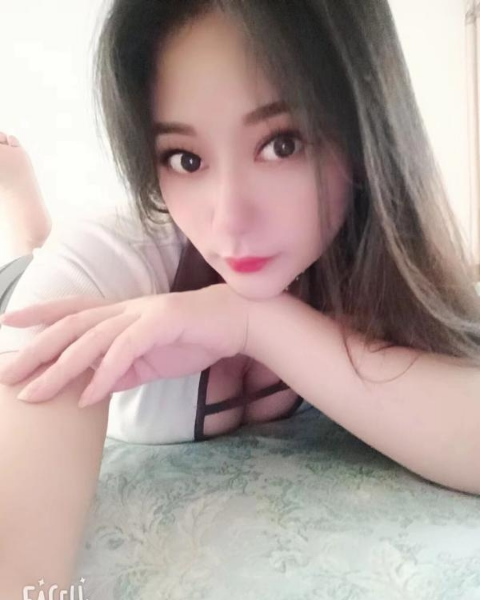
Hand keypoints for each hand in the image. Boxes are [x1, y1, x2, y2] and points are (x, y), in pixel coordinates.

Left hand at [0, 284, 248, 406]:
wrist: (234, 323)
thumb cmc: (192, 338)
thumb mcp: (148, 360)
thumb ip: (120, 371)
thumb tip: (92, 388)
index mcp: (121, 313)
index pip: (73, 310)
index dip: (40, 314)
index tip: (8, 323)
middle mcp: (125, 309)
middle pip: (71, 326)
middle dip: (36, 350)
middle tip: (7, 374)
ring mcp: (142, 314)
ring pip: (91, 339)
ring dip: (61, 368)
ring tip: (35, 393)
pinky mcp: (161, 324)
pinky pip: (125, 350)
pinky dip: (104, 373)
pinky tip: (88, 396)